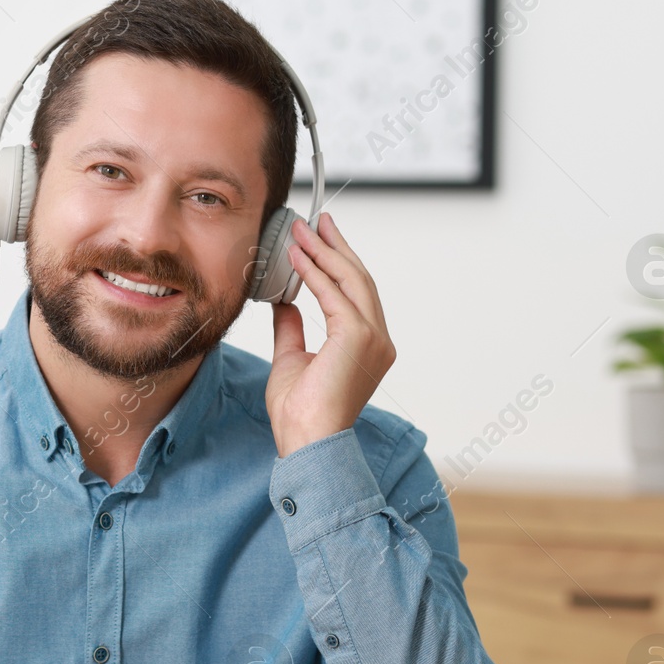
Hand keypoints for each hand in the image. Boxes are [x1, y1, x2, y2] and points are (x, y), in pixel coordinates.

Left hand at [266, 211, 395, 457]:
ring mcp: (373, 337)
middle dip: (335, 247)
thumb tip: (285, 303)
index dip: (337, 262)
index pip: (355, 293)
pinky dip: (316, 272)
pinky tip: (298, 257)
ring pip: (351, 281)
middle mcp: (379, 339)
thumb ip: (292, 329)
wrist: (307, 442)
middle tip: (316, 221)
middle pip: (359, 280)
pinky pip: (335, 295)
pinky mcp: (359, 337)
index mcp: (369, 346)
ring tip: (304, 230)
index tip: (318, 240)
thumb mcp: (291, 359)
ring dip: (325, 252)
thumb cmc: (300, 414)